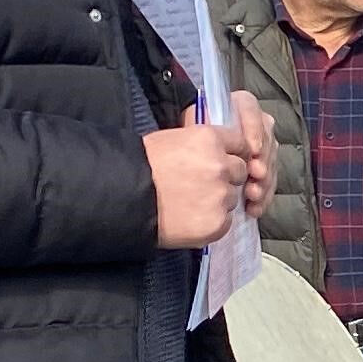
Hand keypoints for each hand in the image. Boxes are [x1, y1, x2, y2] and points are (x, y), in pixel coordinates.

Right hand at [144, 106, 269, 248]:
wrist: (122, 198)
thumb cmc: (140, 166)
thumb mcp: (172, 140)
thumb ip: (202, 144)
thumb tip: (220, 150)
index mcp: (209, 138)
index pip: (240, 143)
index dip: (231, 154)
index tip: (220, 162)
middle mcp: (220, 165)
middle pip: (240, 171)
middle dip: (226, 178)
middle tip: (198, 185)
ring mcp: (221, 196)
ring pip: (232, 197)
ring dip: (218, 201)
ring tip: (189, 203)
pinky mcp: (217, 223)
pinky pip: (226, 222)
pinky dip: (212, 222)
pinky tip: (190, 219)